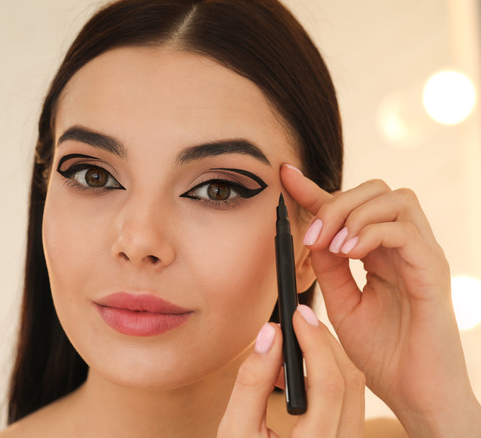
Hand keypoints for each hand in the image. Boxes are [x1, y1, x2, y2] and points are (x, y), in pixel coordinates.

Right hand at [217, 306, 364, 436]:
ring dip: (330, 359)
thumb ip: (251, 381)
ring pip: (356, 392)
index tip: (296, 314)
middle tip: (300, 318)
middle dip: (326, 343)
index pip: (328, 385)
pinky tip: (300, 372)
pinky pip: (350, 405)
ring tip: (296, 342)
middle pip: (351, 384)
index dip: (315, 342)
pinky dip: (330, 379)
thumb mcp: (234, 429)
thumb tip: (270, 334)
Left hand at [281, 164, 480, 436]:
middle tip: (311, 236)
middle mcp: (405, 248)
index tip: (284, 176)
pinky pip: (405, 231)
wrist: (414, 395)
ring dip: (354, 213)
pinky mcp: (433, 274)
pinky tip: (348, 254)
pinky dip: (371, 233)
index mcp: (382, 253)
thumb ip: (329, 268)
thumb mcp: (343, 304)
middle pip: (377, 189)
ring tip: (332, 246)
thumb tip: (309, 235)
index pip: (351, 205)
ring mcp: (423, 257)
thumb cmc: (384, 354)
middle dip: (335, 201)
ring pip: (396, 199)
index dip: (315, 187)